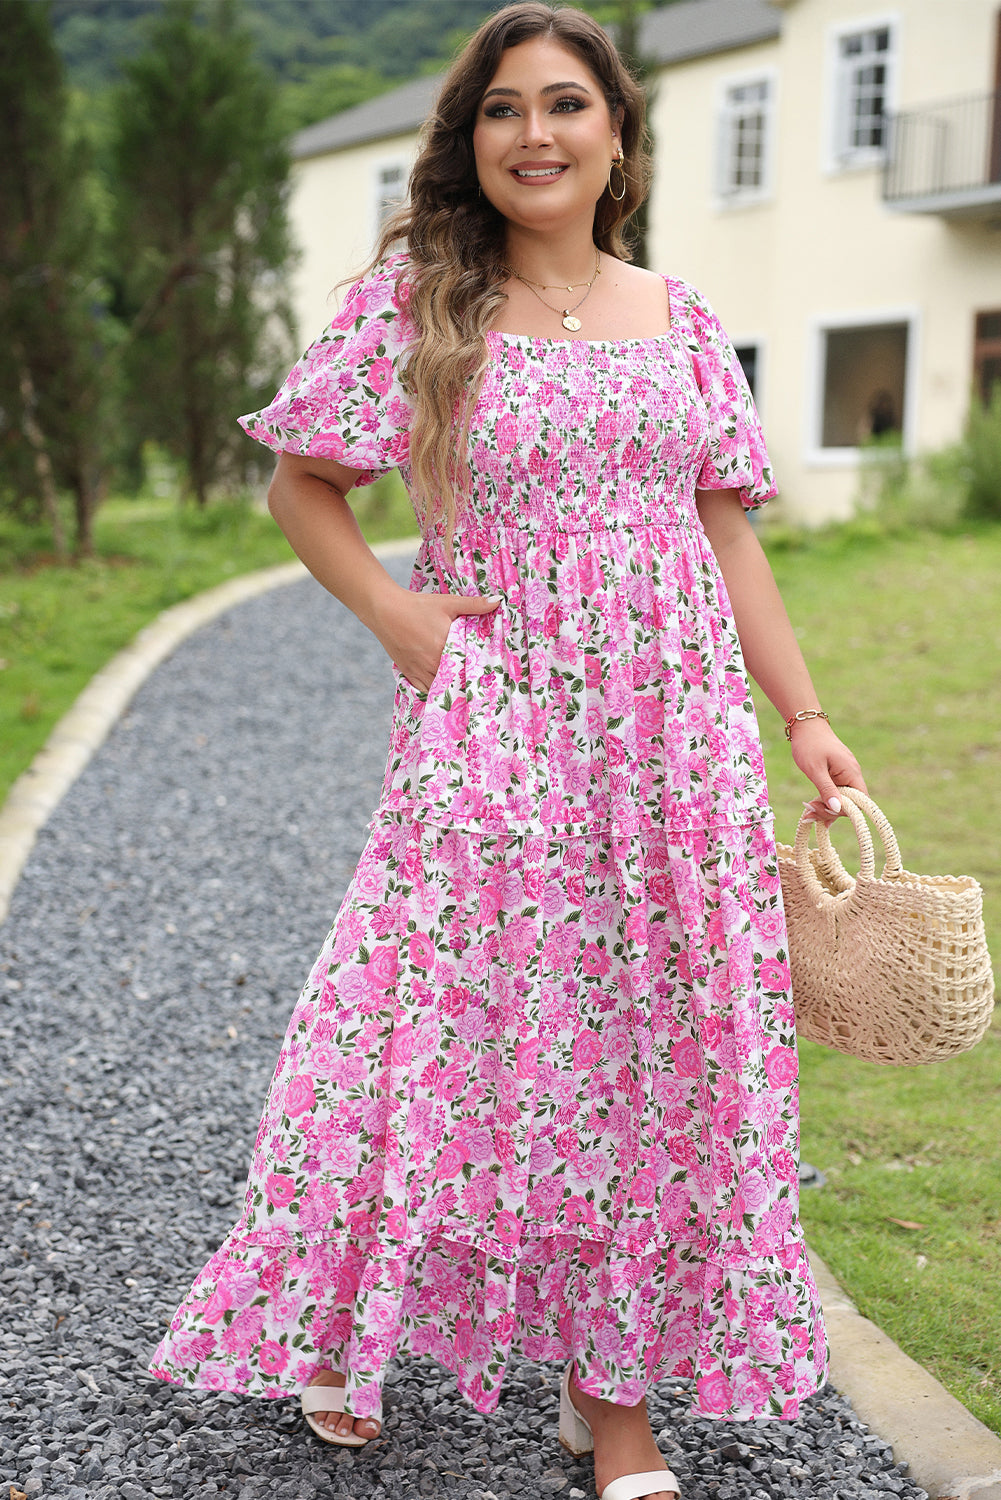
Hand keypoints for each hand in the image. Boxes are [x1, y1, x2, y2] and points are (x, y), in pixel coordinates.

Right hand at [371, 585, 501, 693]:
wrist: (385, 609)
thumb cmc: (418, 606)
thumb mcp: (448, 603)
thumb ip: (474, 605)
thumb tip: (498, 601)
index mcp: (446, 646)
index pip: (469, 666)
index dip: (479, 672)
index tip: (489, 675)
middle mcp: (433, 662)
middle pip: (456, 680)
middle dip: (466, 681)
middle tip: (479, 685)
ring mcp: (419, 670)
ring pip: (441, 688)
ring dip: (450, 688)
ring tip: (463, 689)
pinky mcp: (408, 673)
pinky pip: (425, 690)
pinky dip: (434, 691)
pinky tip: (443, 690)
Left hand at [788, 718, 866, 824]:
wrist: (805, 724)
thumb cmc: (810, 744)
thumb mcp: (815, 769)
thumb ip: (826, 789)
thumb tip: (837, 810)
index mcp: (851, 772)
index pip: (860, 802)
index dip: (845, 811)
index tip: (824, 810)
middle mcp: (852, 774)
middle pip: (850, 803)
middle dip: (830, 811)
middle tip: (809, 814)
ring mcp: (844, 774)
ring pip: (841, 798)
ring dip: (825, 807)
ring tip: (807, 812)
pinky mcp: (836, 774)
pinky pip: (835, 792)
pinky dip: (824, 799)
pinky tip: (813, 805)